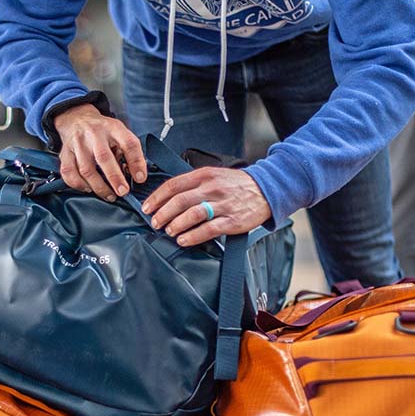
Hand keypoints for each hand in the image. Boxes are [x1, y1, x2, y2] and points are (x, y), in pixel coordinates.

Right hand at [53, 104, 146, 200]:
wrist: (77, 118)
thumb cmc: (103, 132)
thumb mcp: (120, 133)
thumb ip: (129, 151)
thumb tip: (137, 176)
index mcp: (113, 128)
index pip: (128, 143)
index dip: (136, 162)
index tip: (140, 178)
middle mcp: (94, 134)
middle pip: (104, 157)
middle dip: (115, 178)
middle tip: (123, 192)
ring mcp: (77, 143)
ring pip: (86, 169)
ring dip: (99, 187)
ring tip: (110, 195)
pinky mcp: (65, 153)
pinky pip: (69, 173)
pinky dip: (78, 184)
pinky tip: (88, 188)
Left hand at [142, 167, 271, 246]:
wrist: (267, 189)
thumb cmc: (237, 185)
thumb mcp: (214, 175)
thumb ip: (194, 184)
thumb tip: (168, 198)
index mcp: (205, 175)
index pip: (174, 185)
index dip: (157, 198)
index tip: (147, 207)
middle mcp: (212, 188)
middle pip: (180, 201)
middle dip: (163, 213)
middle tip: (155, 222)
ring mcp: (222, 205)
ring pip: (192, 215)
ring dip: (176, 225)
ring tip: (168, 231)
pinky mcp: (232, 221)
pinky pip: (208, 229)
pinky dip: (193, 236)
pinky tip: (183, 240)